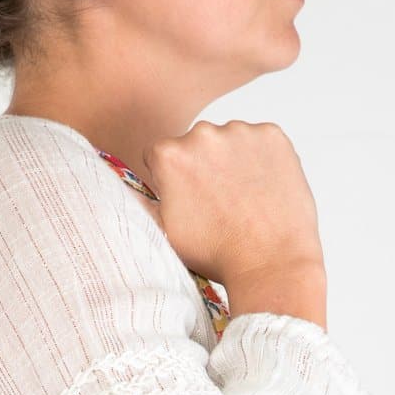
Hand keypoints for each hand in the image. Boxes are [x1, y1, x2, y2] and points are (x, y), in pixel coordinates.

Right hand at [145, 120, 326, 327]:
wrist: (271, 263)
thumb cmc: (218, 255)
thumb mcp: (164, 233)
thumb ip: (140, 202)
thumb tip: (121, 186)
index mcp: (170, 155)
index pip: (161, 155)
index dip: (172, 179)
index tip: (188, 199)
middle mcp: (202, 133)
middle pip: (196, 145)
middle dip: (203, 167)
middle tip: (219, 204)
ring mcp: (240, 131)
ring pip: (230, 141)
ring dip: (234, 162)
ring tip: (244, 200)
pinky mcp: (273, 135)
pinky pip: (262, 141)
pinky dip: (263, 160)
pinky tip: (264, 190)